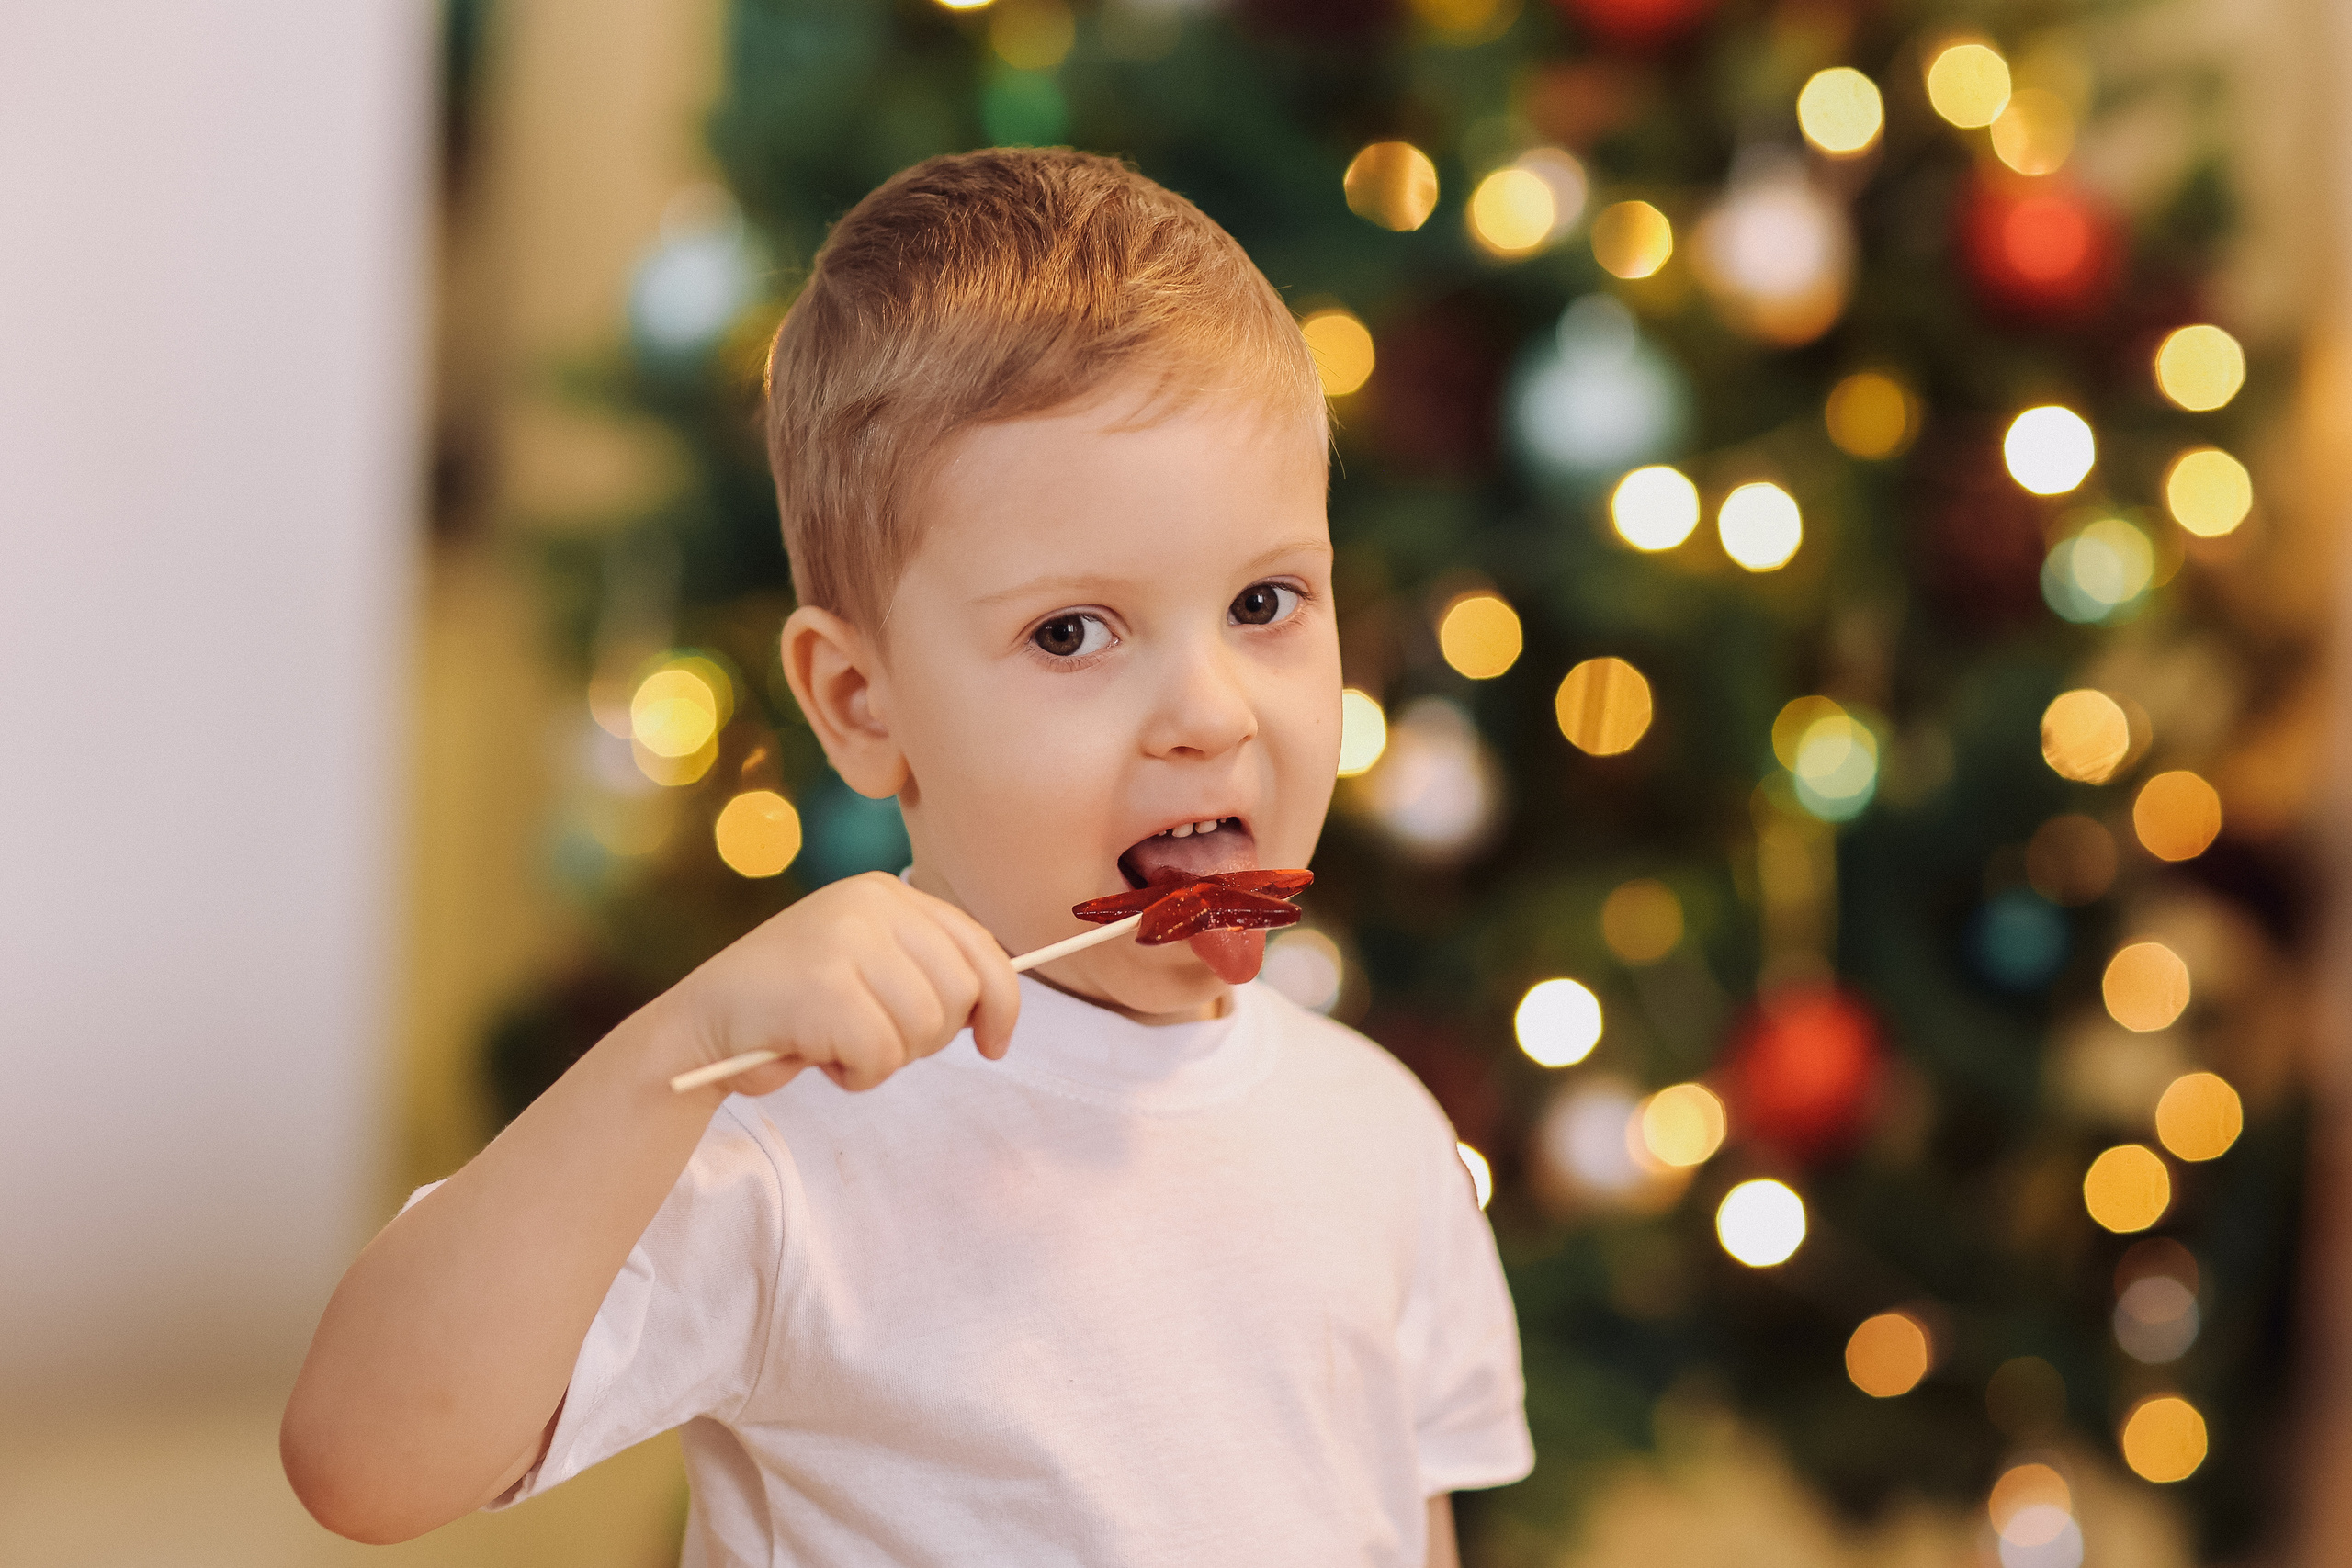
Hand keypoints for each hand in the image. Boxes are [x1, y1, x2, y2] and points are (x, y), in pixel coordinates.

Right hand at [664, 872, 1019, 1096]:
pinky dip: (856, 1074)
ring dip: (885, 1058)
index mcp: (886, 892)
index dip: (1002, 1002)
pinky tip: (816, 1055)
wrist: (701, 1026)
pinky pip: (882, 1056)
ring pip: (925, 1028)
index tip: (994, 1043)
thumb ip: (923, 971)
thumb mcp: (868, 968)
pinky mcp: (824, 987)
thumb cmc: (793, 1008)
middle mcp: (871, 903)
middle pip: (960, 993)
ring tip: (836, 1043)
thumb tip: (997, 1010)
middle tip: (874, 1041)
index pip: (979, 946)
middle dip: (929, 1037)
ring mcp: (846, 941)